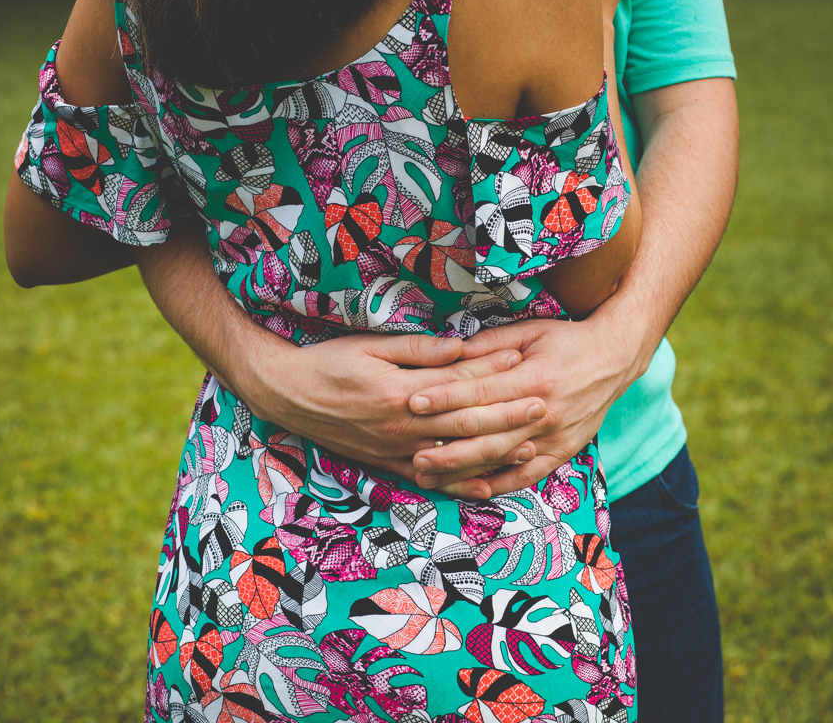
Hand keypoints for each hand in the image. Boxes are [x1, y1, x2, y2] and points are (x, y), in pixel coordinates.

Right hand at [234, 332, 547, 496]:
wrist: (288, 395)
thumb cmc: (330, 363)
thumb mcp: (372, 346)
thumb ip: (420, 350)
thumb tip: (462, 347)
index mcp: (402, 392)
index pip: (459, 383)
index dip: (494, 372)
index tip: (525, 359)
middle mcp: (403, 427)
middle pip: (466, 423)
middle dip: (508, 415)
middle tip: (544, 404)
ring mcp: (396, 450)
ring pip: (455, 456)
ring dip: (494, 453)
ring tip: (530, 445)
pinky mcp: (388, 464)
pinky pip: (431, 479)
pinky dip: (461, 484)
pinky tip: (488, 486)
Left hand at [408, 312, 651, 497]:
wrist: (615, 359)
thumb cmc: (567, 341)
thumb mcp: (529, 331)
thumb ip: (489, 344)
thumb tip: (449, 353)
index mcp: (533, 378)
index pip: (481, 392)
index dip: (445, 398)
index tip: (414, 402)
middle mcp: (544, 412)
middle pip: (487, 434)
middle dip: (446, 446)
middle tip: (411, 454)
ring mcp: (555, 437)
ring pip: (501, 460)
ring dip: (462, 472)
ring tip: (427, 477)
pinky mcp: (563, 452)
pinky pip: (526, 476)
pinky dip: (497, 485)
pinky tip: (469, 491)